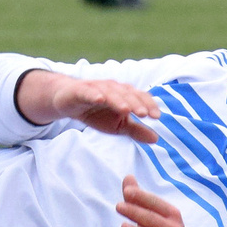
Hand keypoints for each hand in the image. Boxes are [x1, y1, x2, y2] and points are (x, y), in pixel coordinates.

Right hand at [14, 69, 160, 141]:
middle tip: (144, 114)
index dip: (149, 105)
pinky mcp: (80, 90)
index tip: (157, 117)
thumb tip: (156, 138)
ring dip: (119, 100)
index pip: (140, 97)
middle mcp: (113, 88)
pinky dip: (94, 94)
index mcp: (125, 95)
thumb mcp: (118, 125)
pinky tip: (100, 100)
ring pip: (110, 93)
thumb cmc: (97, 112)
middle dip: (136, 104)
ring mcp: (97, 87)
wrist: (69, 103)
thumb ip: (136, 130)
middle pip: (127, 94)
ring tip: (126, 110)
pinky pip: (88, 92)